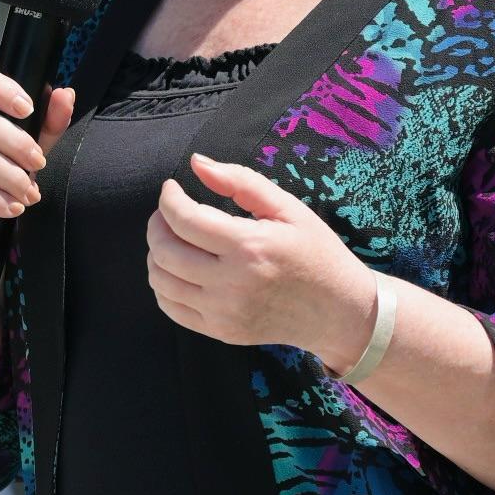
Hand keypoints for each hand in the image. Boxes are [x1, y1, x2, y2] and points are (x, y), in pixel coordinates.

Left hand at [145, 153, 376, 365]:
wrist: (338, 311)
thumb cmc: (315, 252)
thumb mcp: (288, 208)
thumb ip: (240, 181)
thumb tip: (196, 163)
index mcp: (250, 247)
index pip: (184, 219)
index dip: (168, 199)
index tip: (172, 188)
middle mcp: (232, 283)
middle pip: (165, 251)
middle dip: (157, 224)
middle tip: (168, 213)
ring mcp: (224, 312)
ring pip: (161, 281)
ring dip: (156, 254)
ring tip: (171, 239)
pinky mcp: (221, 331)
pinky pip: (171, 308)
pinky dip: (163, 285)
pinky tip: (178, 269)